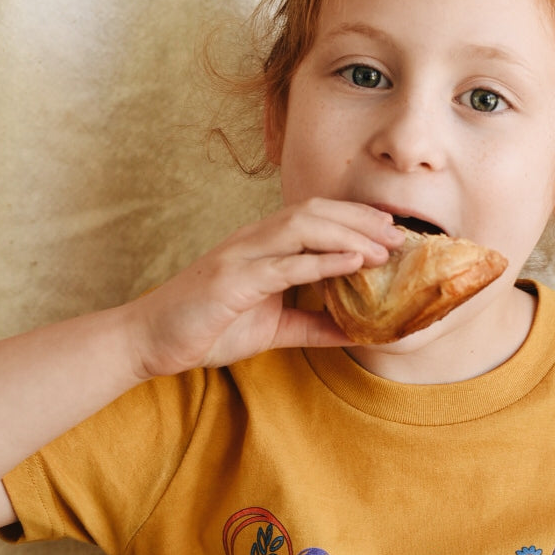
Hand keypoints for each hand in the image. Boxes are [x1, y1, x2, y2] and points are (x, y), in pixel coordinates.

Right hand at [129, 200, 403, 377]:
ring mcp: (241, 257)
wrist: (152, 340)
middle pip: (315, 213)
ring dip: (349, 235)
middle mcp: (253, 241)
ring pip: (303, 229)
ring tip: (384, 248)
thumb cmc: (208, 328)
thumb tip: (359, 333)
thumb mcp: (273, 330)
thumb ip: (314, 326)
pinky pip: (284, 265)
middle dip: (361, 221)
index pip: (316, 219)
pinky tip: (351, 265)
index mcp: (262, 246)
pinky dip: (321, 262)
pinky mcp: (232, 281)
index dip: (355, 219)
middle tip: (402, 235)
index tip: (392, 230)